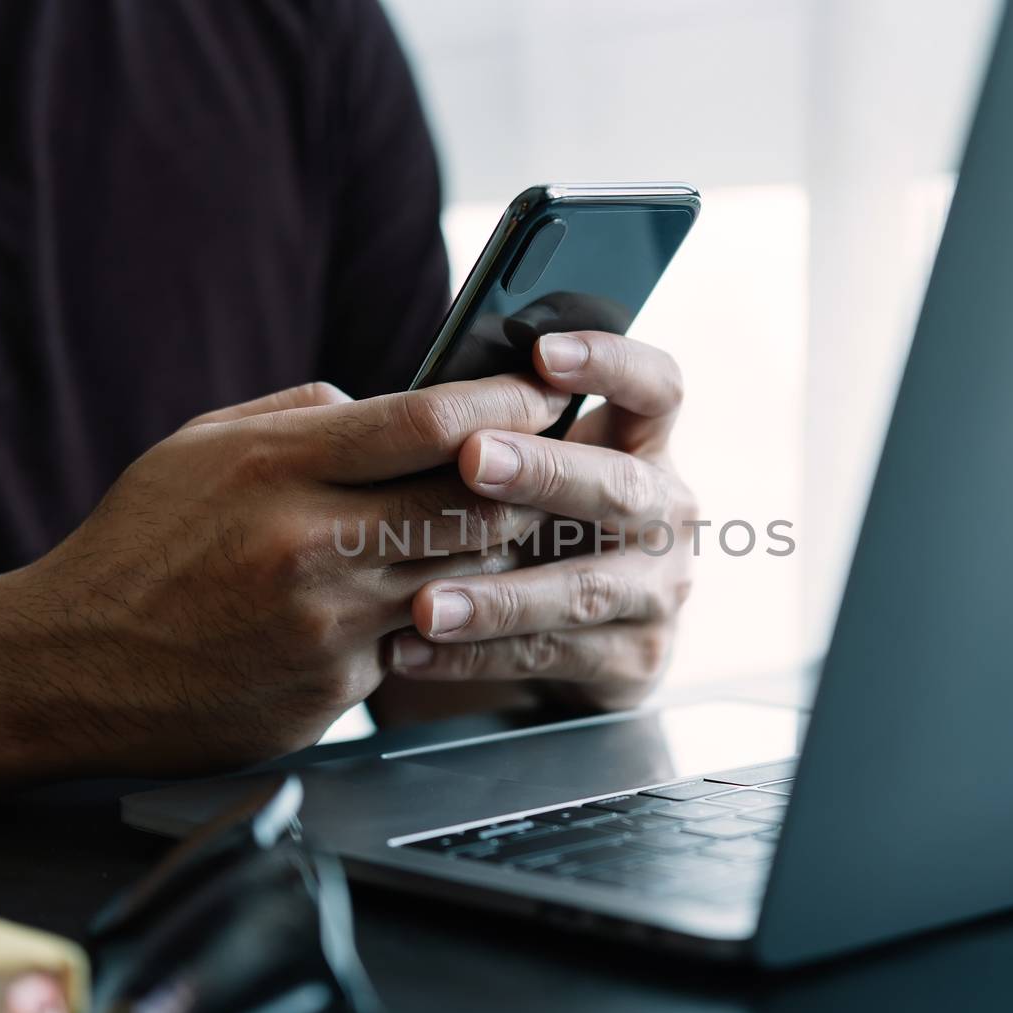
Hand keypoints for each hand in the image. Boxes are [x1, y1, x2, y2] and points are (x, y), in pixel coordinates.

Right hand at [7, 374, 567, 774]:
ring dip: (486, 554)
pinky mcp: (335, 688)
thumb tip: (389, 402)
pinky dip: (425, 617)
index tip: (545, 391)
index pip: (429, 421)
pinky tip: (406, 604)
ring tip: (486, 532)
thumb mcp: (199, 446)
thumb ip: (301, 414)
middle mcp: (312, 542)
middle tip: (543, 471)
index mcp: (278, 464)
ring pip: (463, 577)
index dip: (505, 401)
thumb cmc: (138, 546)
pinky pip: (415, 640)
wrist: (65, 669)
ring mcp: (328, 623)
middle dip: (522, 485)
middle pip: (475, 503)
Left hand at [386, 332, 695, 709]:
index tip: (543, 352)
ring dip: (499, 595)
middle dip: (547, 472)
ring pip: (582, 589)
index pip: (656, 388)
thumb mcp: (520, 479)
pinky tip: (411, 649)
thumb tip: (345, 399)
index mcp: (644, 448)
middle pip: (622, 485)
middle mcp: (666, 515)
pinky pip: (550, 656)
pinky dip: (477, 655)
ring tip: (424, 601)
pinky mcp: (634, 661)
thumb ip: (472, 436)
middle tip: (473, 460)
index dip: (612, 363)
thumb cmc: (527, 533)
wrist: (570, 652)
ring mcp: (658, 592)